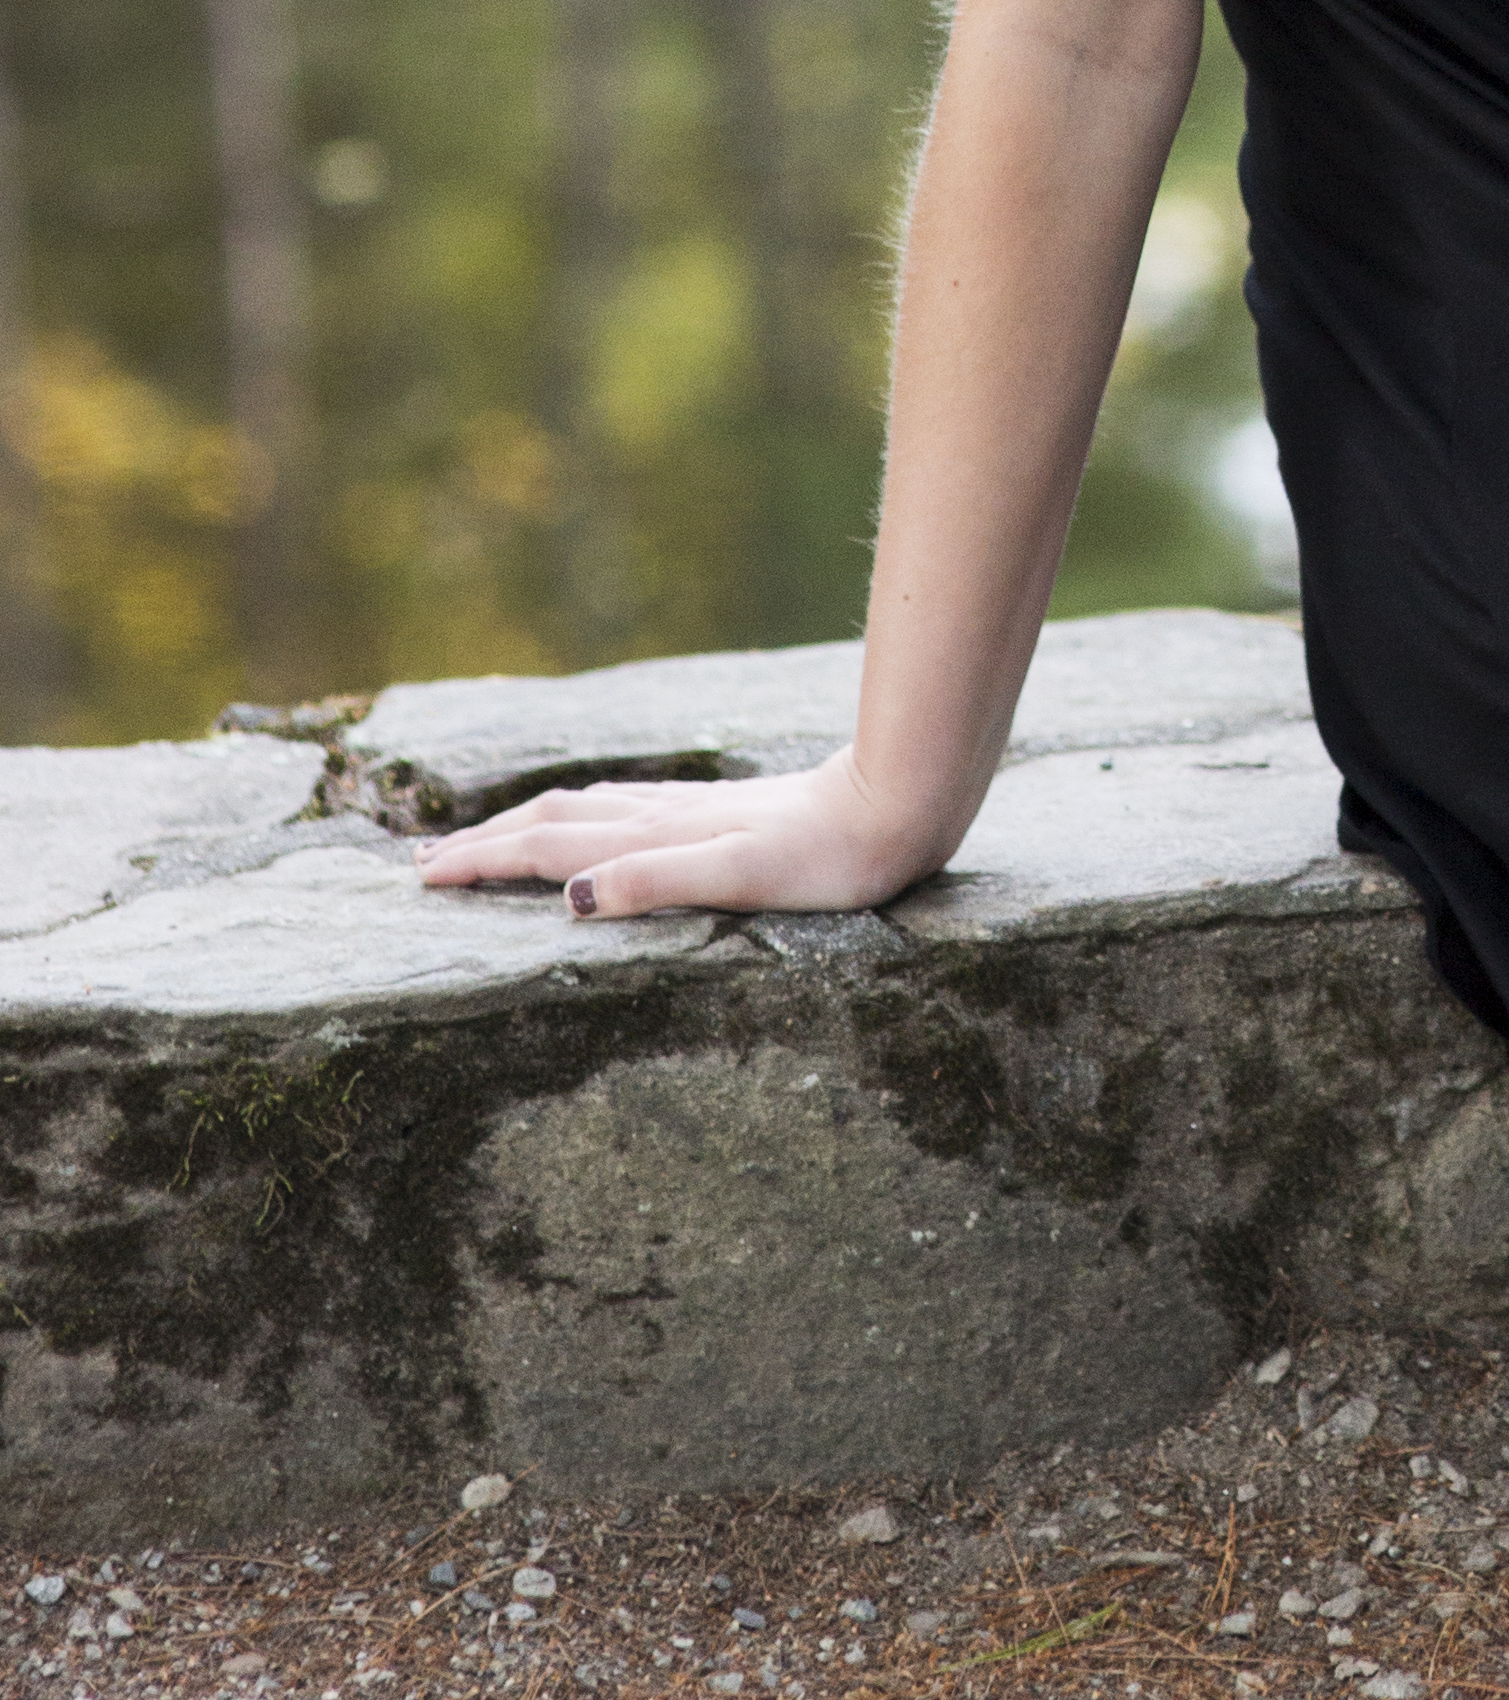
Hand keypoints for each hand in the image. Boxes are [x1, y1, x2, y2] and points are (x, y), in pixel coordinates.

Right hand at [415, 748, 949, 922]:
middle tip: (423, 861)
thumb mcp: (743, 878)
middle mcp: (663, 818)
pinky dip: (580, 815)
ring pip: (584, 811)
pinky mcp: (719, 810)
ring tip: (485, 836)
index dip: (482, 861)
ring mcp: (690, 810)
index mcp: (657, 839)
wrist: (896, 804)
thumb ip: (658, 880)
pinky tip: (593, 817)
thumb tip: (569, 895)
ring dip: (525, 824)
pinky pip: (624, 808)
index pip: (547, 848)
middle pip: (552, 823)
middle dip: (485, 842)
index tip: (422, 875)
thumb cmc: (829, 856)